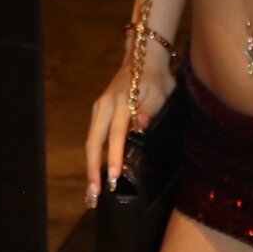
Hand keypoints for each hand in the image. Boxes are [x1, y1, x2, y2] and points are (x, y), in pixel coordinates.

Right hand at [84, 56, 175, 205]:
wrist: (144, 56)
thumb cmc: (156, 77)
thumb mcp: (161, 91)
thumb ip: (150, 110)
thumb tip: (139, 127)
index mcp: (121, 101)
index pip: (117, 134)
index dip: (115, 157)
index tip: (114, 179)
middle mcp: (105, 105)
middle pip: (94, 142)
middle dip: (93, 169)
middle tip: (94, 195)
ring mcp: (99, 107)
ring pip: (91, 140)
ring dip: (91, 165)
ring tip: (92, 191)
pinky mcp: (99, 109)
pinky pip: (94, 135)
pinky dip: (93, 155)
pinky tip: (95, 170)